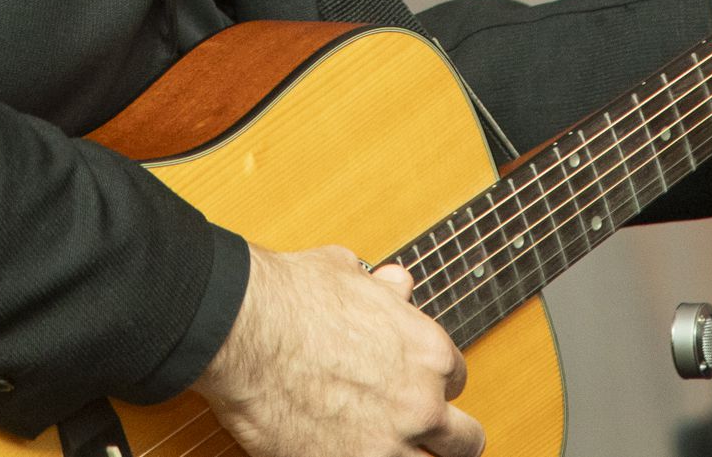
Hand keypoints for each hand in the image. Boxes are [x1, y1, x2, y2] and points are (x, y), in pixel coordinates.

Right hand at [196, 244, 483, 456]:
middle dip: (446, 437)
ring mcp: (386, 446)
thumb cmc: (291, 298)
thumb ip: (382, 290)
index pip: (456, 381)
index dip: (433, 384)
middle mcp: (420, 403)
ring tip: (387, 450)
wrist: (246, 331)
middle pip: (465, 440)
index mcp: (427, 353)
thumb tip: (396, 284)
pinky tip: (348, 455)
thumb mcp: (348, 274)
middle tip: (424, 437)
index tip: (413, 388)